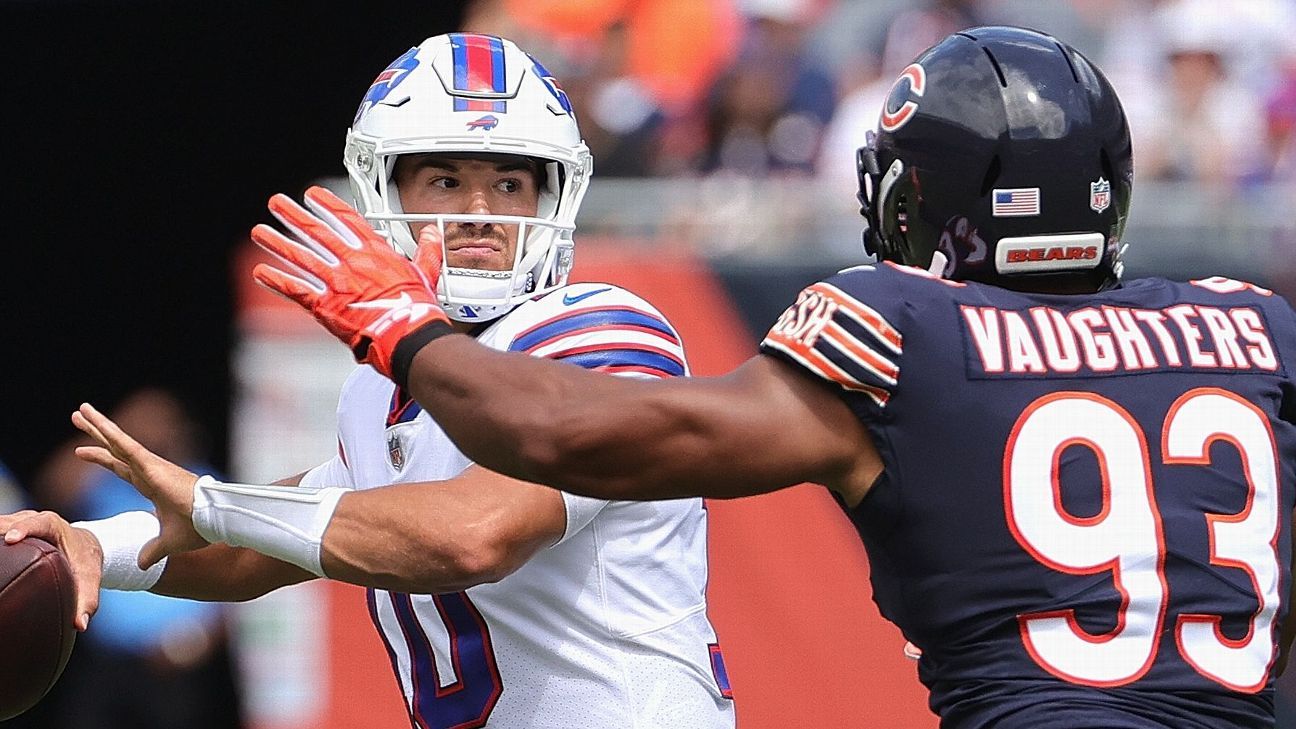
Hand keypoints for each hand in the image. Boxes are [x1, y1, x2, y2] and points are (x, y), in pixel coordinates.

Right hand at [1, 510, 103, 630]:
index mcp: (52, 526)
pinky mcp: (8, 528)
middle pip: (8, 523)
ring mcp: (18, 522)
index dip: (22, 529)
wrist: (85, 546)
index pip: (36, 523)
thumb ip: (87, 601)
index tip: (10, 539)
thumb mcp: (90, 580)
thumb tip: (80, 624)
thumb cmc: (85, 563)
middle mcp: (32, 520)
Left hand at [70, 403, 208, 566]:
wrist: (215, 520)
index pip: (121, 468)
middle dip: (96, 434)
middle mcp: (149, 471)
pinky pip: (126, 446)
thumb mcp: (169, 542)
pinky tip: (96, 421)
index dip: (102, 459)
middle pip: (115, 449)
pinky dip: (110, 433)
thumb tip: (141, 563)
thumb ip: (153, 550)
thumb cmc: (199, 527)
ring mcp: (150, 466)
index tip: (81, 451)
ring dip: (99, 425)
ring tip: (80, 410)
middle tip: (78, 416)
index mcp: (152, 485)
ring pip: (118, 442)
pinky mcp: (151, 466)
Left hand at [250, 186, 451, 378]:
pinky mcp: (326, 305)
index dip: (327, 204)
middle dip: (293, 215)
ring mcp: (336, 282)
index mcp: (375, 252)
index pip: (346, 219)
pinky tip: (262, 272)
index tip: (313, 195)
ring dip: (277, 243)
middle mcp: (351, 262)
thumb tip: (432, 233)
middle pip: (316, 232)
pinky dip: (277, 280)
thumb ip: (427, 250)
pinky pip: (296, 289)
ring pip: (300, 257)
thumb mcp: (427, 273)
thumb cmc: (416, 308)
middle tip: (277, 203)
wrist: (407, 333)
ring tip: (260, 232)